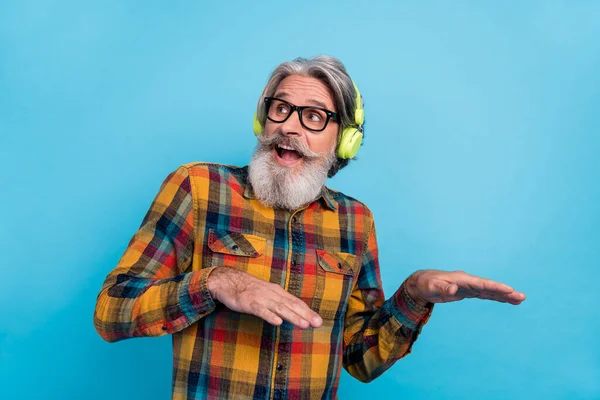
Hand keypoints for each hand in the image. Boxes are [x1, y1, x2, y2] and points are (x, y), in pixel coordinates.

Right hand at [207, 266, 322, 328]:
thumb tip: (293, 312)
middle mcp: (271, 293)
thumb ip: (278, 302)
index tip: (318, 321)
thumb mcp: (266, 294)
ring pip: (279, 308)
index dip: (307, 311)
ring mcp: (261, 298)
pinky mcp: (249, 303)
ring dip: (292, 316)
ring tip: (303, 324)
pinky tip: (278, 322)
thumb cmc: (248, 289)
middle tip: (317, 323)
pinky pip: (261, 310)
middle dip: (305, 314)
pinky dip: (270, 316)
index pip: (295, 302)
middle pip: (291, 305)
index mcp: (276, 291)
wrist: (228, 281)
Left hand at [405, 269, 525, 306]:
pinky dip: (496, 297)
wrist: (421, 282)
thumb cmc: (426, 284)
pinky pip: (485, 294)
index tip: (510, 290)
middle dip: (505, 292)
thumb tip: (454, 289)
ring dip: (504, 295)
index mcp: (462, 279)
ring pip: (490, 291)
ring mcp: (469, 286)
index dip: (496, 287)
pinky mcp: (467, 292)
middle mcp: (468, 282)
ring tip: (520, 299)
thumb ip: (443, 289)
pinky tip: (506, 300)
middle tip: (522, 297)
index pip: (482, 284)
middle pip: (490, 287)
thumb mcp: (432, 287)